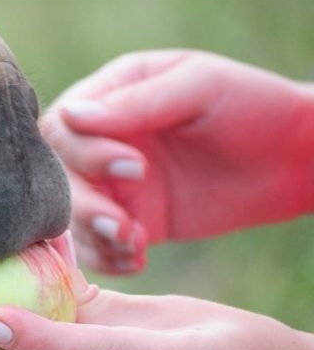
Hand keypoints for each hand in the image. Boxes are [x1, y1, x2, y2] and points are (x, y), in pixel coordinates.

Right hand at [40, 50, 313, 273]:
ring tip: (134, 244)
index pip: (64, 128)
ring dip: (94, 235)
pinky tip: (138, 260)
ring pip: (72, 215)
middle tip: (122, 223)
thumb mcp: (198, 88)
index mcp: (109, 95)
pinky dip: (109, 257)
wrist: (297, 156)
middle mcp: (101, 140)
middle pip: (59, 176)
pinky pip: (100, 244)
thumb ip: (137, 103)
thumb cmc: (252, 104)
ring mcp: (115, 183)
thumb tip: (71, 115)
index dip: (86, 153)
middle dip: (84, 203)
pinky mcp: (135, 219)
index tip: (135, 167)